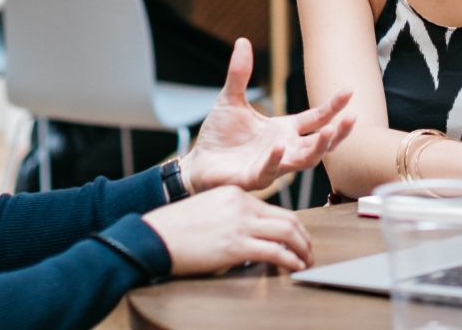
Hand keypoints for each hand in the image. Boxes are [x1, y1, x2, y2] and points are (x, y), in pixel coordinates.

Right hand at [143, 185, 312, 275]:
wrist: (153, 237)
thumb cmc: (175, 229)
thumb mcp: (208, 210)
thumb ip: (232, 216)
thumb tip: (251, 235)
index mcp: (235, 194)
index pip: (275, 209)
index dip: (292, 226)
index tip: (297, 239)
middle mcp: (242, 205)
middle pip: (288, 218)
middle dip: (304, 237)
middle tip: (309, 251)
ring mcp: (240, 225)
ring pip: (287, 233)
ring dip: (302, 249)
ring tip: (306, 261)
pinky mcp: (236, 246)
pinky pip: (274, 252)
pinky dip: (290, 260)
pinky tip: (295, 267)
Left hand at [181, 38, 355, 192]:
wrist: (196, 163)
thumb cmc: (219, 136)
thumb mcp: (230, 99)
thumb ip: (239, 74)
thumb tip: (243, 41)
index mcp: (283, 130)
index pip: (315, 118)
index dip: (333, 107)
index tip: (349, 91)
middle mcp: (284, 148)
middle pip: (319, 144)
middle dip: (338, 133)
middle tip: (352, 118)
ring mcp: (272, 165)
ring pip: (304, 161)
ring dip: (318, 148)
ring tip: (328, 132)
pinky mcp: (254, 178)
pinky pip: (270, 171)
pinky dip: (275, 159)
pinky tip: (278, 146)